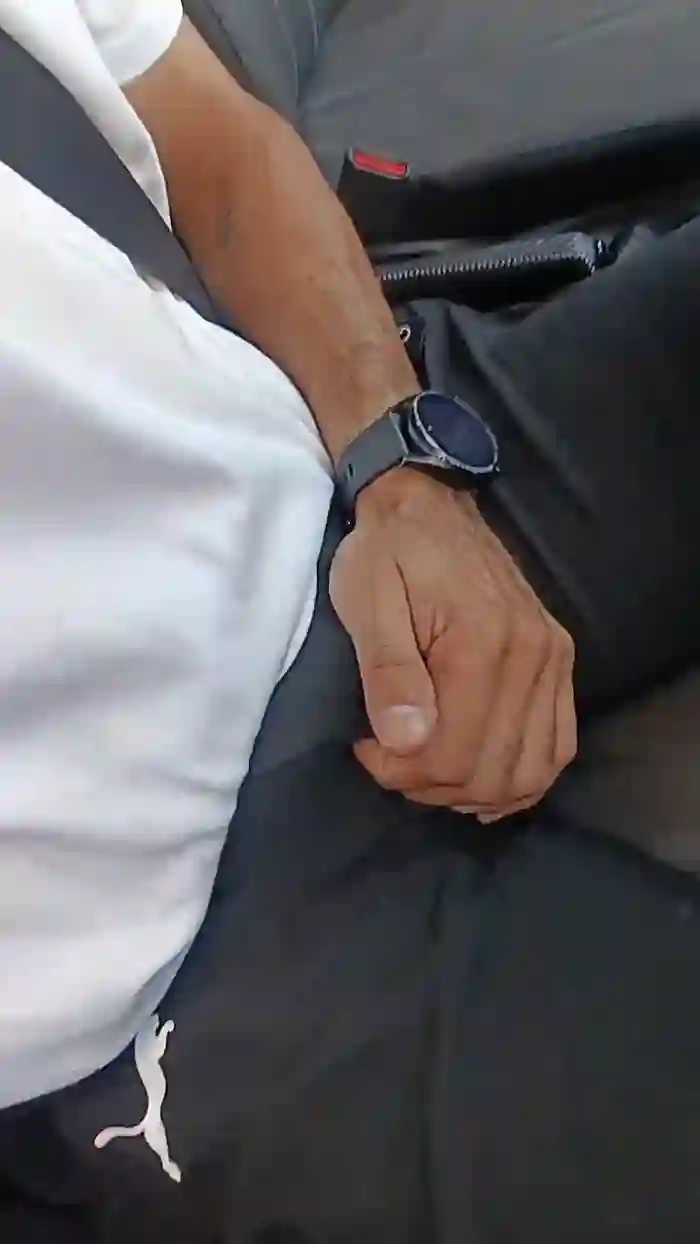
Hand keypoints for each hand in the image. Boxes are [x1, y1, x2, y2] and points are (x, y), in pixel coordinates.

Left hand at [329, 471, 576, 819]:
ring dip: (474, 790)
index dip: (402, 771)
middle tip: (391, 759)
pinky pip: (558, 747)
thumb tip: (406, 742)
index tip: (367, 748)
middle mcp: (533, 655)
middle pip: (491, 771)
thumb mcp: (367, 602)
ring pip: (530, 771)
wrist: (428, 504)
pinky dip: (521, 777)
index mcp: (482, 641)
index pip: (452, 754)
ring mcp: (554, 660)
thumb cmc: (387, 552)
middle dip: (432, 785)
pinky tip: (480, 780)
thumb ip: (388, 672)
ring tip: (428, 768)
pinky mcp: (559, 662)